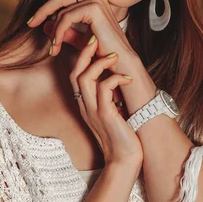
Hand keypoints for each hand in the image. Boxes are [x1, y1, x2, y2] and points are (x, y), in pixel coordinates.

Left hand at [28, 0, 139, 74]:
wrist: (119, 64)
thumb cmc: (101, 55)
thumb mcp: (78, 41)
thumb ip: (63, 32)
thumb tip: (46, 25)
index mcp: (95, 1)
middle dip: (43, 9)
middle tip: (30, 23)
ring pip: (60, 9)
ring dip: (53, 30)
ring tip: (52, 49)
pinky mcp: (94, 7)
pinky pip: (65, 17)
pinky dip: (58, 33)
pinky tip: (57, 46)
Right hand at [68, 31, 142, 168]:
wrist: (125, 162)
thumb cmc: (123, 138)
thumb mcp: (113, 113)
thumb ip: (110, 97)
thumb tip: (115, 79)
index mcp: (86, 105)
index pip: (75, 76)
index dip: (81, 58)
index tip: (93, 43)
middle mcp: (85, 107)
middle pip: (75, 73)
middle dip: (84, 53)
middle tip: (96, 39)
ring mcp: (93, 111)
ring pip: (84, 78)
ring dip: (99, 63)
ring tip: (114, 55)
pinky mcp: (105, 116)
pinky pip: (104, 89)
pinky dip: (115, 79)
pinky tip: (127, 79)